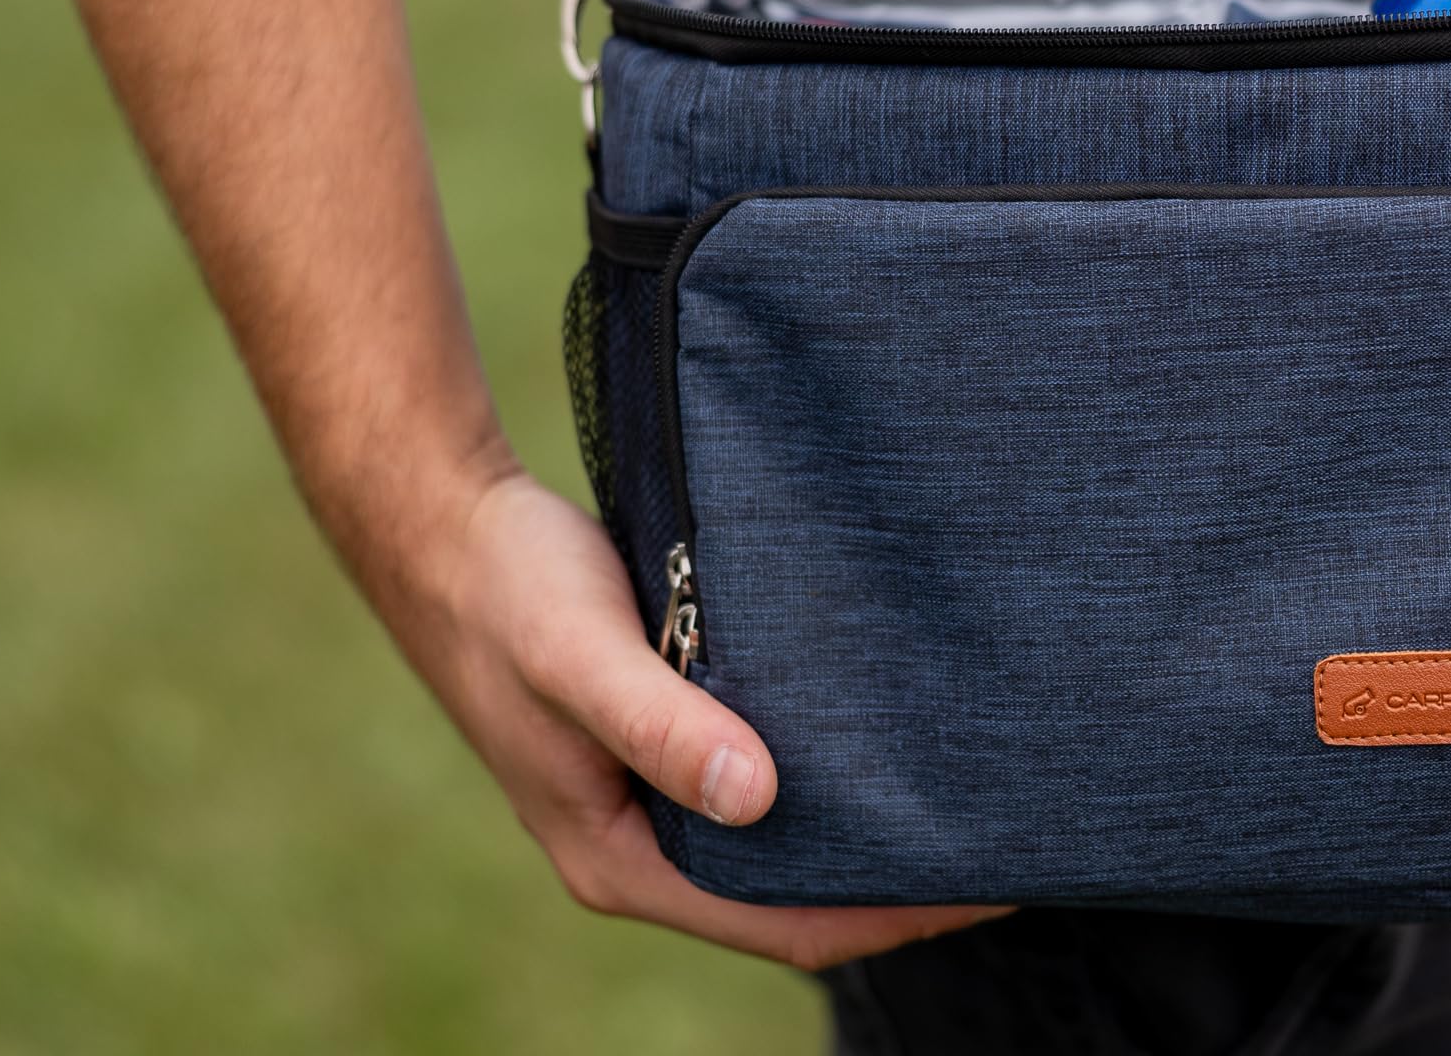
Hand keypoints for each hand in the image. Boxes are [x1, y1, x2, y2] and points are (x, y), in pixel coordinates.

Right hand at [402, 462, 1004, 967]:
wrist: (447, 527)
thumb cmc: (509, 592)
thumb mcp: (580, 657)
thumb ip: (661, 726)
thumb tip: (759, 796)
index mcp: (621, 857)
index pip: (786, 923)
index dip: (892, 912)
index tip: (988, 878)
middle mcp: (643, 840)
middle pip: (793, 893)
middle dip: (895, 877)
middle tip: (1003, 827)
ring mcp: (653, 789)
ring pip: (782, 833)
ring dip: (863, 820)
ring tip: (965, 782)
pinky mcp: (666, 730)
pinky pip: (762, 770)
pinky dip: (827, 764)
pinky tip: (885, 723)